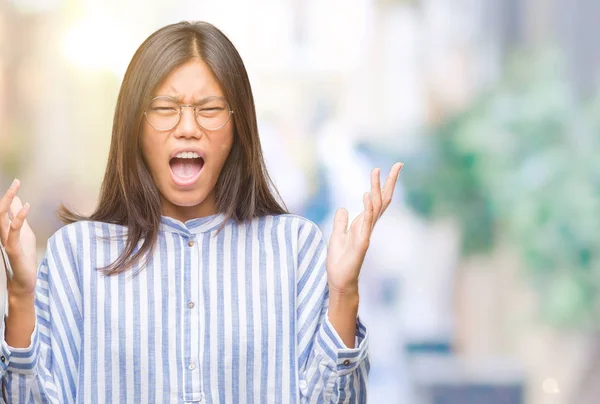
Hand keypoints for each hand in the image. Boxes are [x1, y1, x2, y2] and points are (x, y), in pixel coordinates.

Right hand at [0, 179, 36, 297]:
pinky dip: (18, 218)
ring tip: (16, 189)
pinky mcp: (12, 249)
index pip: (3, 210)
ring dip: (8, 203)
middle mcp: (1, 233)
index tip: (17, 182)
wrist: (24, 279)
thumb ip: (20, 218)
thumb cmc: (24, 255)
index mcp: (4, 229)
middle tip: (16, 181)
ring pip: (1, 219)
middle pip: (0, 211)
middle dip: (7, 195)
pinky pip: (13, 231)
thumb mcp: (25, 232)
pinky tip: (26, 207)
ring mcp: (5, 241)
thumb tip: (19, 201)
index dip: (9, 196)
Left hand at [326, 162, 402, 294]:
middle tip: (398, 164)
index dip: (382, 185)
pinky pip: (366, 223)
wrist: (340, 280)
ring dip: (376, 189)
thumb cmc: (340, 261)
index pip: (376, 200)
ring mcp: (366, 233)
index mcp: (363, 223)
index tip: (386, 168)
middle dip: (390, 182)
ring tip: (376, 171)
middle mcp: (367, 226)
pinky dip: (367, 208)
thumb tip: (343, 209)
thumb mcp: (337, 236)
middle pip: (382, 200)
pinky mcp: (361, 242)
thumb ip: (341, 222)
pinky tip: (366, 196)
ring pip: (375, 207)